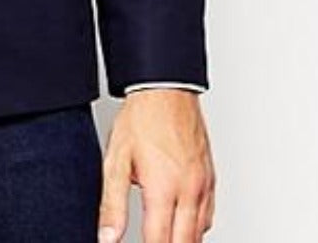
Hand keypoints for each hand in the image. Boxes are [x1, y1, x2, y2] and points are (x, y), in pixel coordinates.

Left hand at [97, 88, 214, 242]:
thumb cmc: (142, 119)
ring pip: (200, 233)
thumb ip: (113, 204)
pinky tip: (184, 226)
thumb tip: (107, 238)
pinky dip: (197, 228)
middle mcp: (188, 190)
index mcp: (163, 189)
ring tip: (165, 239)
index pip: (158, 242)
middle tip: (153, 242)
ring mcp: (203, 185)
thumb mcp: (116, 161)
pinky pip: (209, 215)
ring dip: (184, 242)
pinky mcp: (210, 177)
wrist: (166, 89)